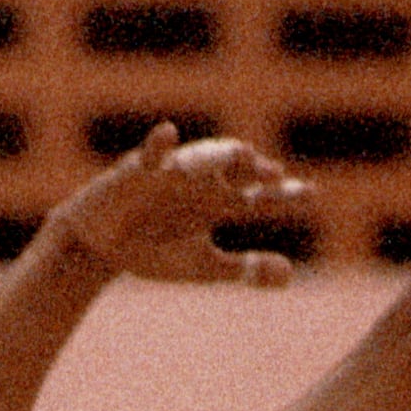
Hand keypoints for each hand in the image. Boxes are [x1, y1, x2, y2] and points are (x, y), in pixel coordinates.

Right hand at [49, 122, 312, 286]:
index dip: (284, 195)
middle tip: (272, 175)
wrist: (99, 247)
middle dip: (251, 170)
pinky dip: (157, 146)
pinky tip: (168, 136)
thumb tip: (291, 275)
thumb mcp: (204, 266)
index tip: (310, 194)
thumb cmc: (154, 250)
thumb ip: (246, 269)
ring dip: (217, 158)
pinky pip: (146, 156)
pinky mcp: (134, 174)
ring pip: (197, 161)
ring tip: (239, 156)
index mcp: (217, 202)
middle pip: (233, 171)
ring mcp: (168, 175)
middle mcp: (199, 183)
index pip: (258, 196)